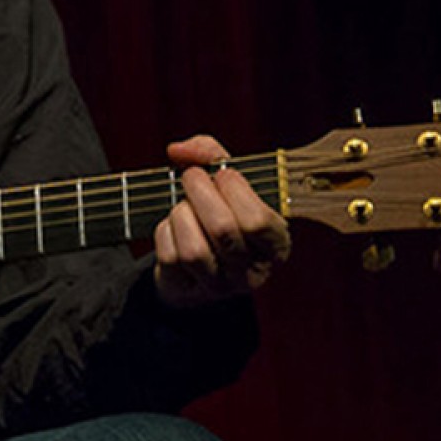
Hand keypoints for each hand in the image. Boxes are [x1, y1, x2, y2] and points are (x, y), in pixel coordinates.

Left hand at [153, 135, 290, 309]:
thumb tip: (178, 150)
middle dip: (200, 192)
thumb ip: (211, 153)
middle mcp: (253, 271)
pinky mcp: (188, 291)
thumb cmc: (220, 209)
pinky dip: (165, 233)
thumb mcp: (228, 180)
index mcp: (275, 244)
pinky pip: (170, 258)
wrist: (198, 257)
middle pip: (222, 229)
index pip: (257, 220)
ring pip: (194, 250)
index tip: (223, 174)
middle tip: (192, 177)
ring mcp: (220, 286)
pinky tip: (173, 228)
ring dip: (181, 216)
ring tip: (183, 206)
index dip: (235, 190)